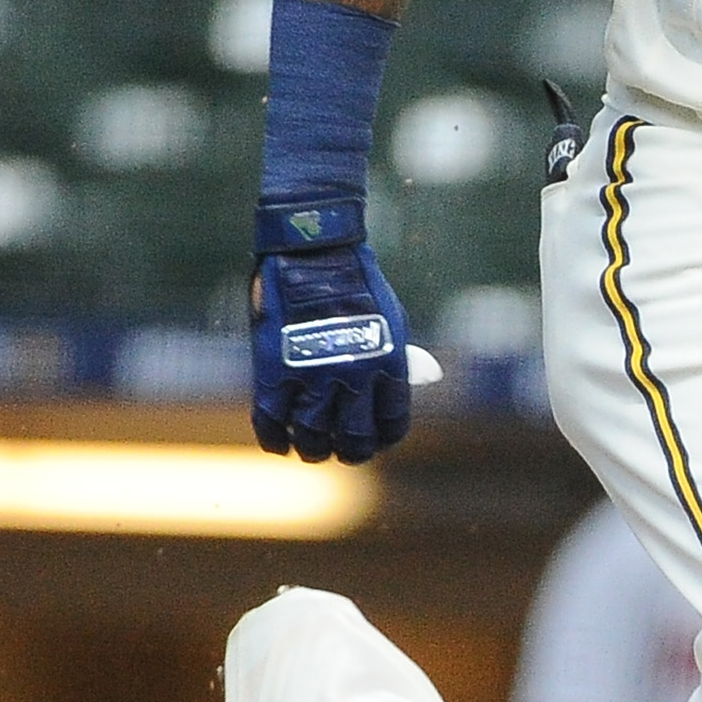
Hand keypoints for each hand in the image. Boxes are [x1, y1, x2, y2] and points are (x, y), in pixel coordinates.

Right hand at [253, 212, 411, 461]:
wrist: (314, 250)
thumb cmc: (357, 283)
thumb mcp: (393, 319)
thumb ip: (402, 357)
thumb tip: (429, 378)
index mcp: (388, 365)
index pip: (391, 424)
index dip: (383, 439)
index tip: (374, 440)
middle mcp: (354, 377)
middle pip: (353, 439)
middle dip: (349, 452)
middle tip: (341, 450)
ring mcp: (312, 375)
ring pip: (312, 436)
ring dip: (312, 449)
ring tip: (311, 447)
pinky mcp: (274, 369)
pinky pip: (271, 421)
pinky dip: (274, 440)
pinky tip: (279, 444)